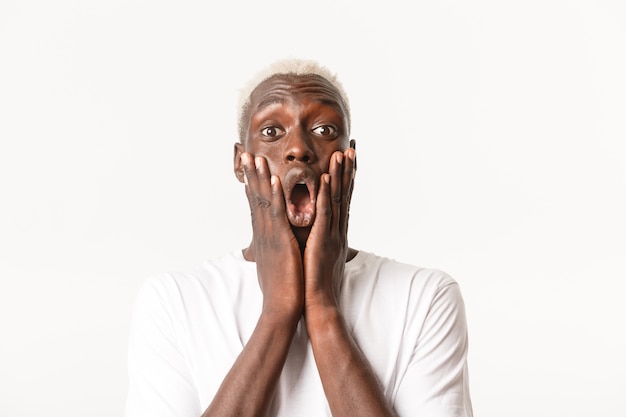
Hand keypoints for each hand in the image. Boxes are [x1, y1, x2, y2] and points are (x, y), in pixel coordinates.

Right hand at [241, 152, 303, 315]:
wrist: (281, 307)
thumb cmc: (280, 288)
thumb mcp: (272, 265)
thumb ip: (269, 252)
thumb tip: (262, 249)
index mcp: (264, 236)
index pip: (256, 205)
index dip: (252, 185)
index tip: (250, 168)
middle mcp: (263, 233)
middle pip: (255, 198)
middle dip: (251, 175)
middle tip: (245, 153)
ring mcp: (270, 236)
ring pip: (264, 202)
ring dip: (260, 178)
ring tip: (256, 157)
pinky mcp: (280, 242)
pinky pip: (277, 214)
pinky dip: (275, 196)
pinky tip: (274, 179)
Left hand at [303, 147, 355, 310]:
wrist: (319, 305)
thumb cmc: (317, 284)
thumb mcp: (320, 257)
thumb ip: (321, 242)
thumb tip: (320, 236)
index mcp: (336, 233)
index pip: (343, 200)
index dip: (347, 180)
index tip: (348, 160)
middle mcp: (338, 230)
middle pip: (345, 195)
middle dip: (348, 171)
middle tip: (352, 148)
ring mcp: (332, 235)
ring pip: (338, 200)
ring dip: (340, 176)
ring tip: (342, 154)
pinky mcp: (322, 241)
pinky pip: (324, 214)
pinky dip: (326, 195)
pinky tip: (325, 178)